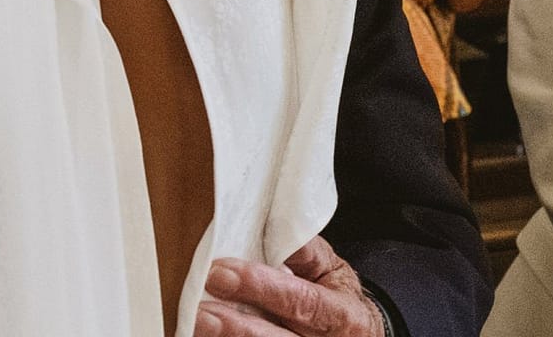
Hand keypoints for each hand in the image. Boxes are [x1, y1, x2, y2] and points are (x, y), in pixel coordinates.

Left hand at [196, 239, 384, 336]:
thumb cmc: (334, 295)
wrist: (354, 334)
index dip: (262, 288)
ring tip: (197, 326)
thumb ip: (303, 250)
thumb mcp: (329, 268)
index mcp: (344, 315)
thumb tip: (269, 226)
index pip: (303, 302)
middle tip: (202, 313)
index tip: (222, 273)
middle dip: (239, 328)